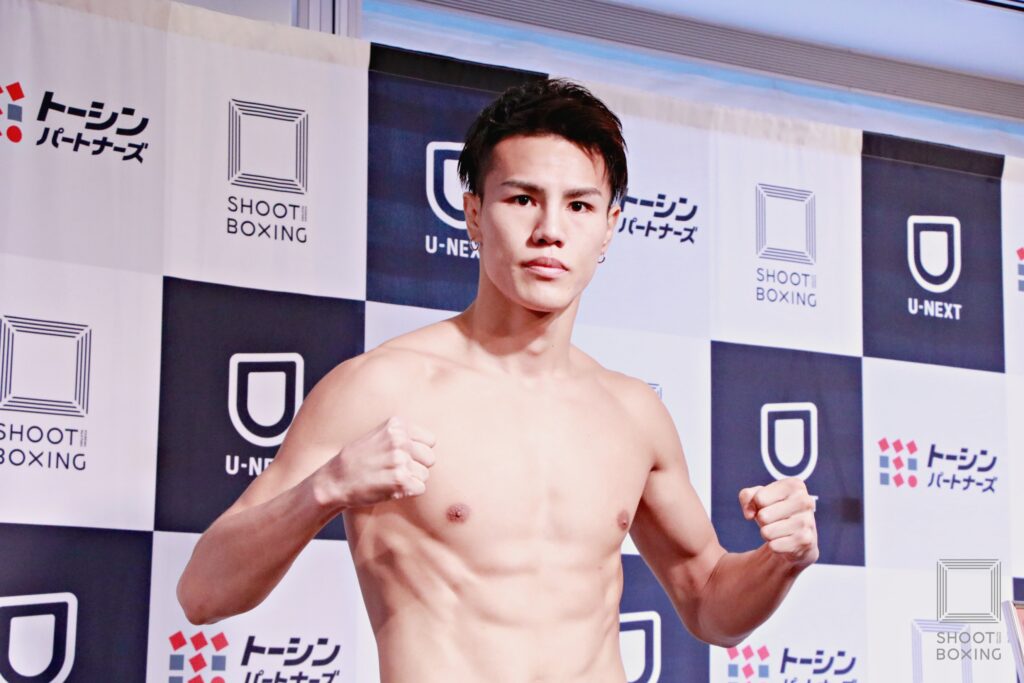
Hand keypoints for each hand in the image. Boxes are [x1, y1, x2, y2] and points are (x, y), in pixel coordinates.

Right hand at [316, 416, 436, 508]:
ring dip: (411, 480)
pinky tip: (392, 487)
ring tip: (390, 478)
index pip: (430, 441)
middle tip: (396, 470)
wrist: (335, 479)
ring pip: (425, 474)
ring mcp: (400, 460)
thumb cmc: (358, 459)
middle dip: (417, 466)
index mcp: (396, 425)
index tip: (404, 457)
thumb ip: (402, 435)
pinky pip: (420, 488)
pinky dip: (408, 491)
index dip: (419, 451)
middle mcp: (400, 440)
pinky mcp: (400, 480)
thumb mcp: (378, 435)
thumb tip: (430, 443)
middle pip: (430, 458)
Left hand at [738, 477, 818, 568]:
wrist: (798, 535)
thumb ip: (746, 496)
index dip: (757, 504)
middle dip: (762, 520)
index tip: (768, 505)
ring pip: (767, 532)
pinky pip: (774, 546)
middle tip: (774, 519)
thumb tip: (749, 514)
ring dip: (767, 533)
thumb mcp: (758, 497)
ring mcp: (807, 521)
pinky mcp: (806, 541)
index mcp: (794, 485)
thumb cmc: (775, 510)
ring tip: (779, 529)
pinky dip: (774, 545)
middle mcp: (805, 501)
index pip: (759, 498)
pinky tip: (785, 540)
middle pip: (763, 516)